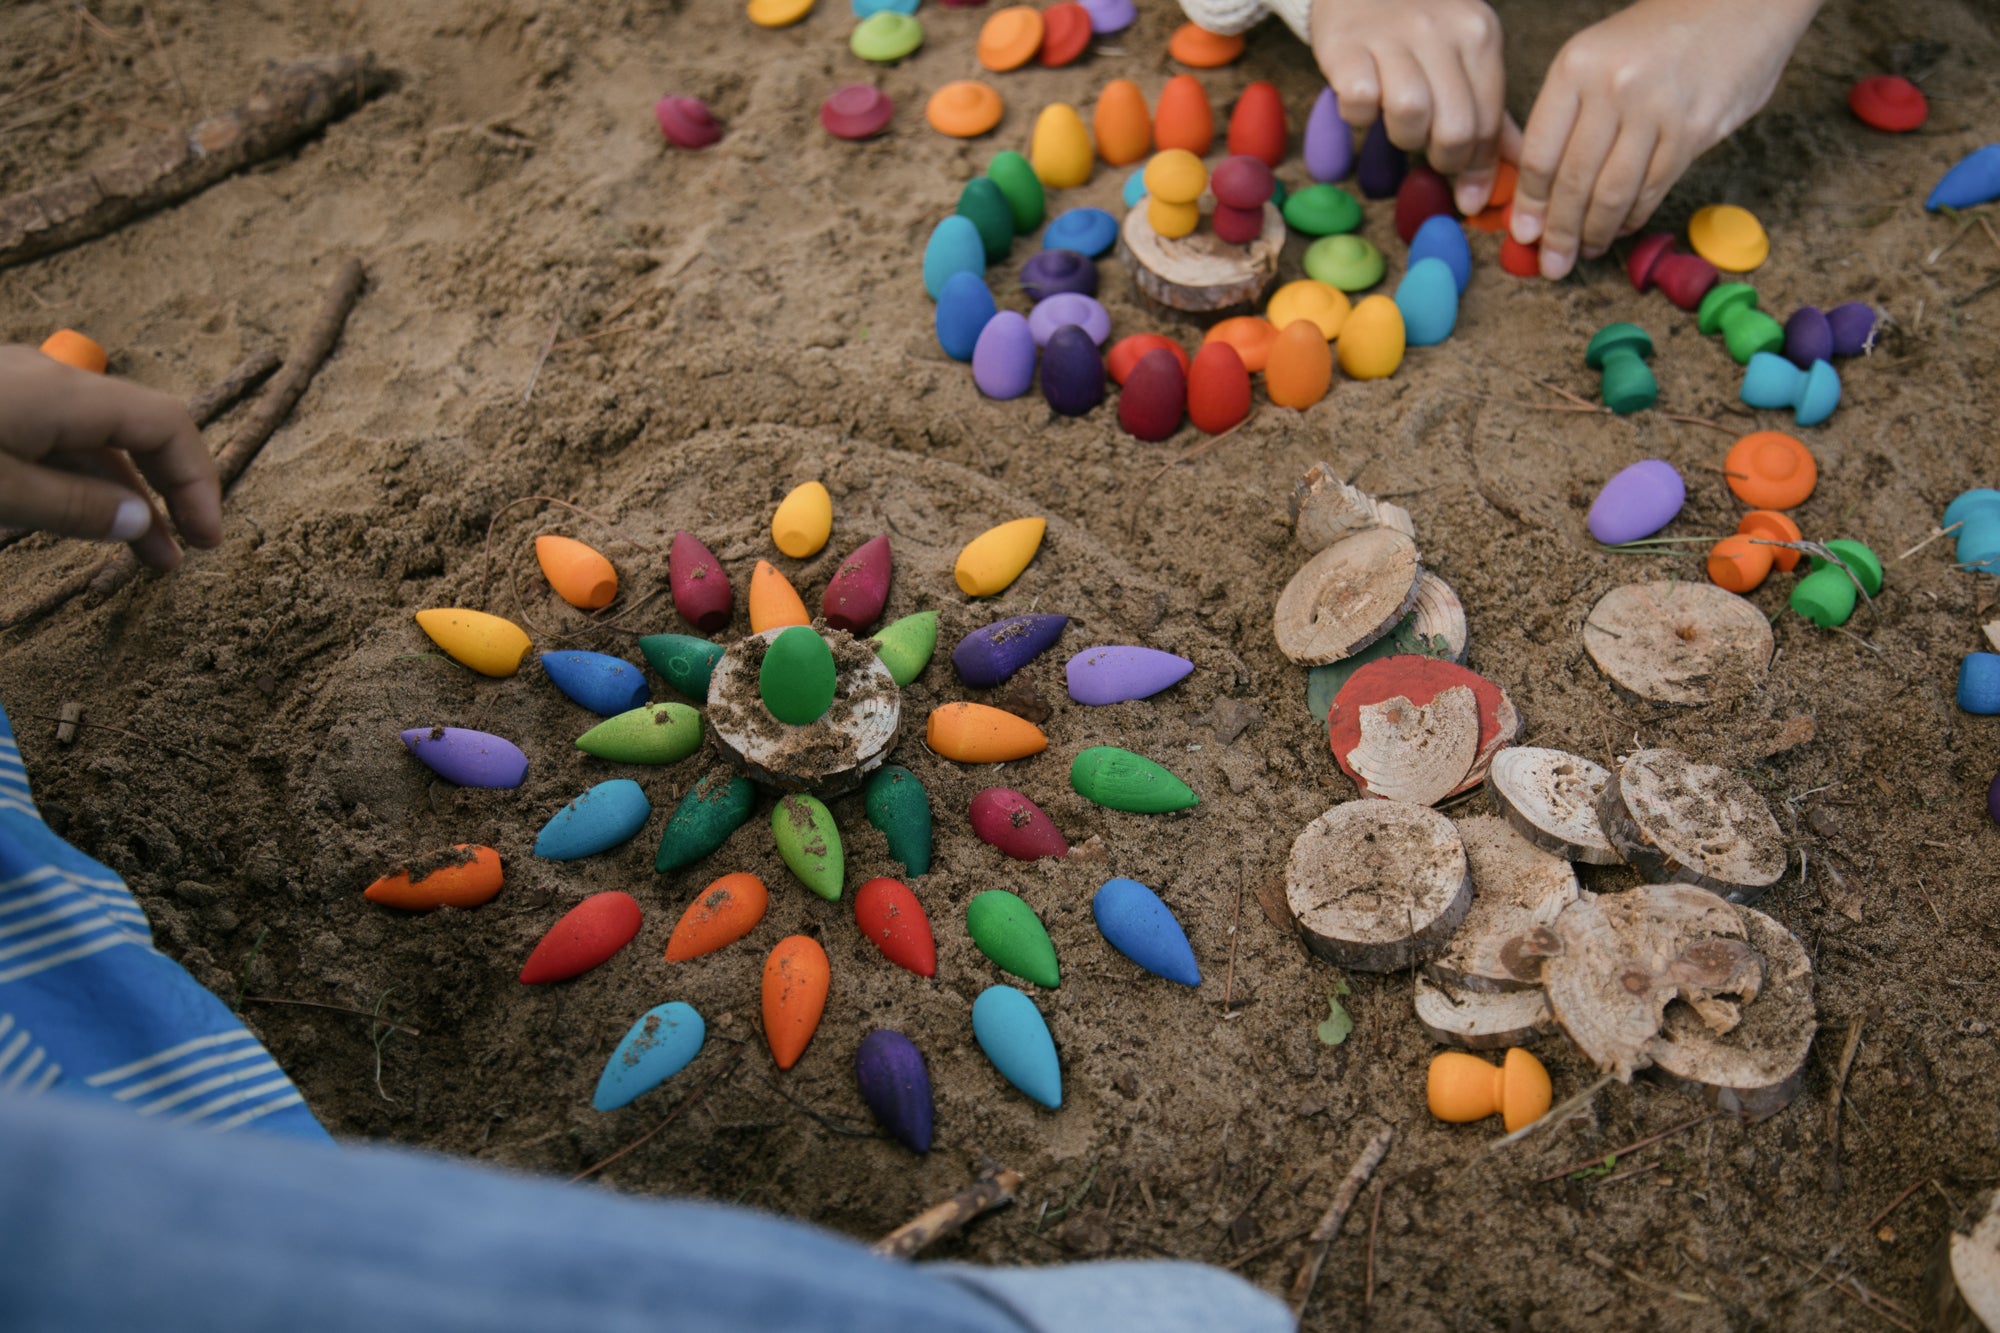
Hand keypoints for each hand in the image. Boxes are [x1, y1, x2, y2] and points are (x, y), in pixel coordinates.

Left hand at [0, 347, 220, 570]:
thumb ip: (72, 507)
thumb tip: (141, 523)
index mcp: (62, 394)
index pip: (166, 425)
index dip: (199, 481)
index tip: (206, 539)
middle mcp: (50, 380)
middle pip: (138, 427)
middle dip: (172, 488)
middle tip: (190, 546)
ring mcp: (20, 388)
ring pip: (94, 439)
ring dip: (127, 492)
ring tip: (145, 552)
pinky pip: (57, 439)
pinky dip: (84, 479)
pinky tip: (86, 514)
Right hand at [1309, 0, 1508, 213]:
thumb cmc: (1416, 25)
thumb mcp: (1465, 53)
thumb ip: (1491, 109)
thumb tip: (1519, 166)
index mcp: (1480, 34)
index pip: (1489, 120)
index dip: (1479, 167)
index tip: (1469, 194)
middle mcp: (1442, 29)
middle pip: (1455, 127)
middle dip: (1445, 159)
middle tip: (1431, 155)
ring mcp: (1392, 35)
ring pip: (1410, 114)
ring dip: (1403, 137)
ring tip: (1398, 126)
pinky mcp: (1346, 45)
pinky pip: (1360, 101)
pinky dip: (1360, 116)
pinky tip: (1364, 104)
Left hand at [1508, 0, 1823, 278]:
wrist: (1738, 2)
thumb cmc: (1658, 35)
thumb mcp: (1598, 56)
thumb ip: (1569, 114)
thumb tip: (1540, 188)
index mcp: (1576, 66)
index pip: (1540, 152)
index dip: (1530, 202)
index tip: (1523, 233)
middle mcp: (1612, 87)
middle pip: (1574, 180)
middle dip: (1559, 232)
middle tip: (1552, 265)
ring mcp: (1655, 109)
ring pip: (1613, 192)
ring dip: (1596, 231)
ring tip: (1585, 252)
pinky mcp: (1694, 130)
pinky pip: (1653, 187)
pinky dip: (1634, 215)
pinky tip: (1622, 227)